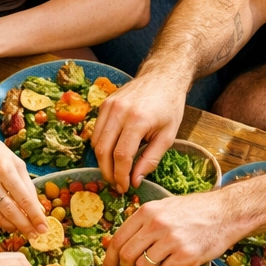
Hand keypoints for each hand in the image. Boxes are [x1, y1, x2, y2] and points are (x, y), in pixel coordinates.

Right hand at [0, 126, 47, 235]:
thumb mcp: (14, 161)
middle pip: (11, 211)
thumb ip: (27, 184)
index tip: (44, 227)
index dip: (35, 216)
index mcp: (5, 169)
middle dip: (25, 226)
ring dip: (12, 226)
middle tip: (36, 235)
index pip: (24, 199)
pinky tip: (7, 224)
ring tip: (23, 231)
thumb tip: (37, 208)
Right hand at [92, 74, 186, 191]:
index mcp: (138, 120)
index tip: (125, 188)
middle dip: (108, 172)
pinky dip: (100, 146)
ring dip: (102, 161)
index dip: (121, 176)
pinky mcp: (104, 104)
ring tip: (114, 172)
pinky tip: (111, 154)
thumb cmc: (169, 106)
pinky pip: (96, 131)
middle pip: (103, 151)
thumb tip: (135, 181)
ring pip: (95, 142)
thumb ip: (150, 159)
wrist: (162, 77)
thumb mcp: (168, 136)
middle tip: (116, 184)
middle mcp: (119, 112)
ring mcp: (108, 106)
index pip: (121, 156)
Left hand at [102, 189, 232, 265]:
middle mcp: (156, 224)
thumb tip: (122, 244)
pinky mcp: (186, 255)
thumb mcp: (164, 207)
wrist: (226, 212)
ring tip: (162, 260)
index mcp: (147, 211)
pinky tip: (176, 262)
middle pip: (127, 255)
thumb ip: (143, 222)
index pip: (118, 239)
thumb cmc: (194, 210)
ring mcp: (171, 240)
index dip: (110, 258)